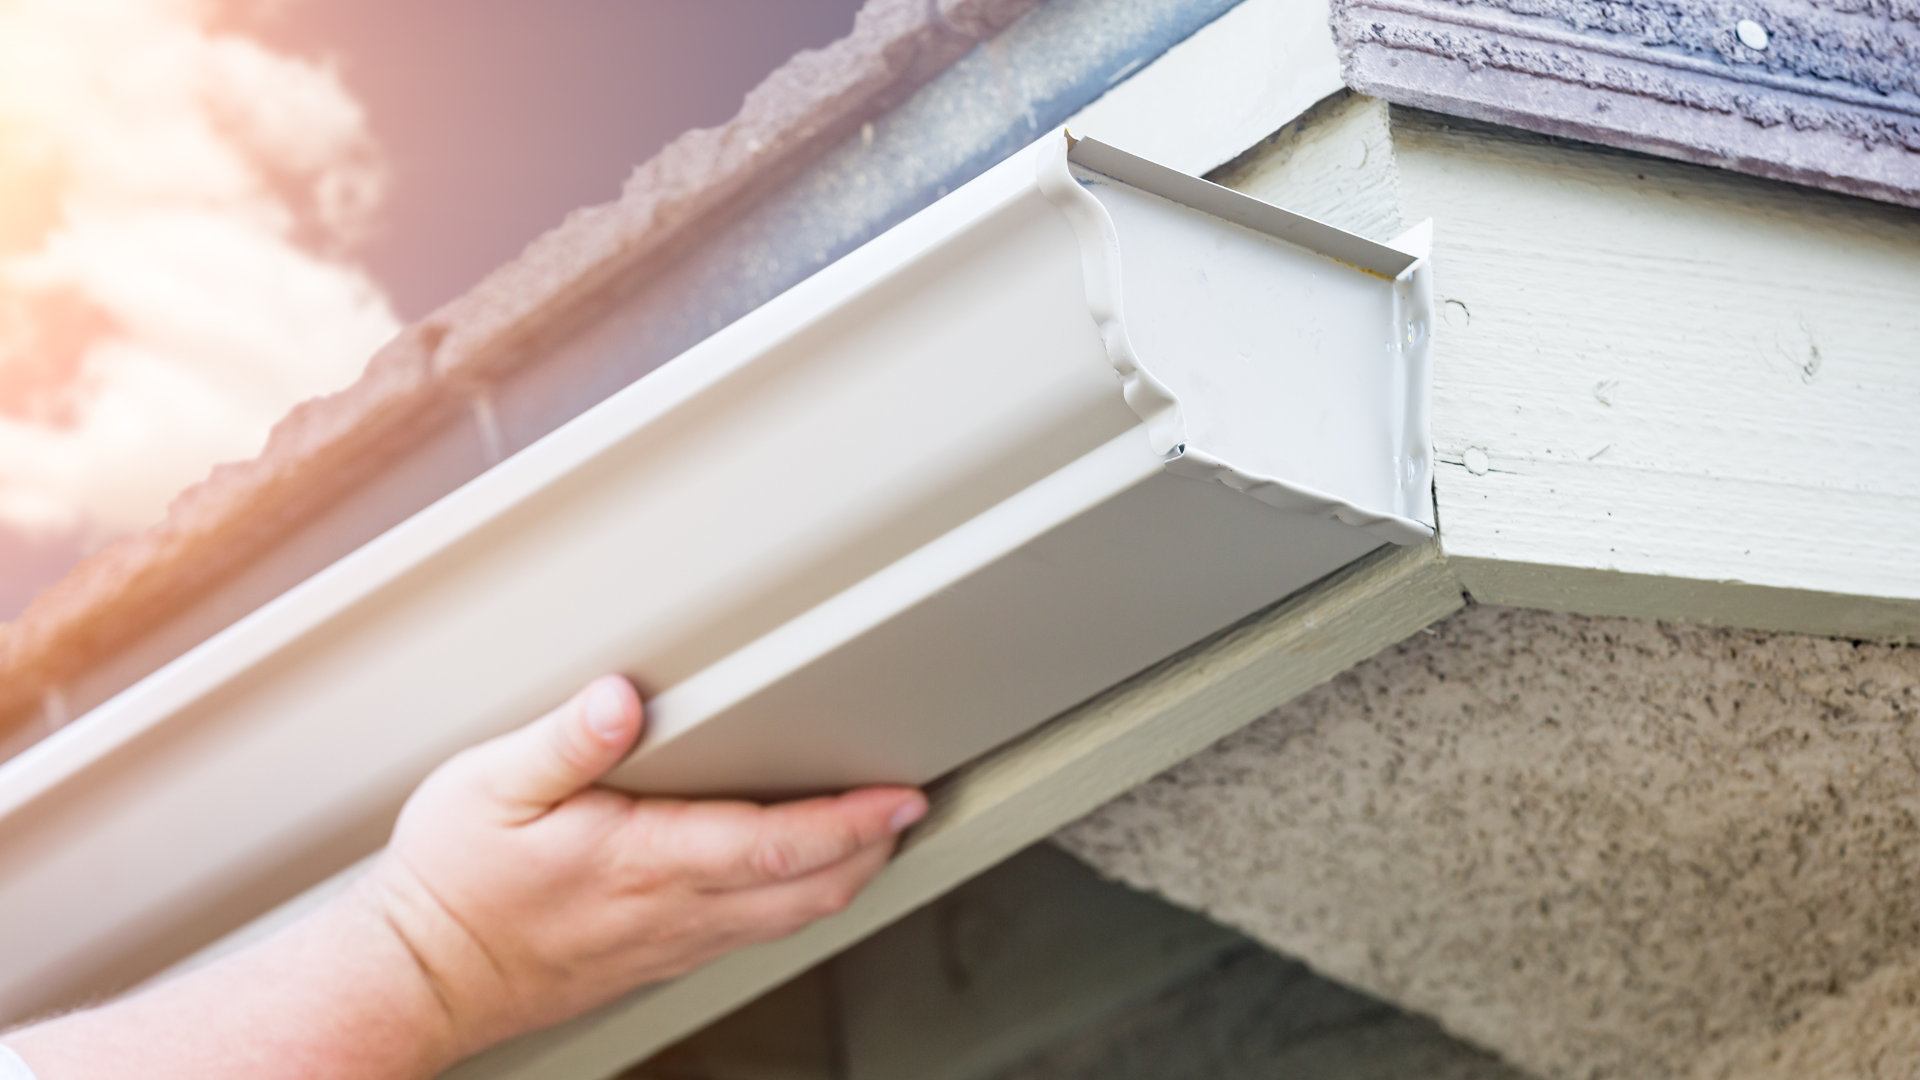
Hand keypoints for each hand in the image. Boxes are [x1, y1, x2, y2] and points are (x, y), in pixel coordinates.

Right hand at [358, 675, 927, 1059]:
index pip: (777, 844)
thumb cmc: (448, 885)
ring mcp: (669, 942)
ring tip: (874, 834)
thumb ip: (563, 740)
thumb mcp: (486, 788)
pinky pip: (751, 932)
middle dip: (872, 850)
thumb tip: (620, 698)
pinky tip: (795, 875)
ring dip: (843, 877)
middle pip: (809, 890)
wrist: (415, 980)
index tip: (901, 795)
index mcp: (642, 860)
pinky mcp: (656, 958)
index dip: (853, 822)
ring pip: (788, 918)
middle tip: (909, 806)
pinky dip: (795, 900)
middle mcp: (670, 910)